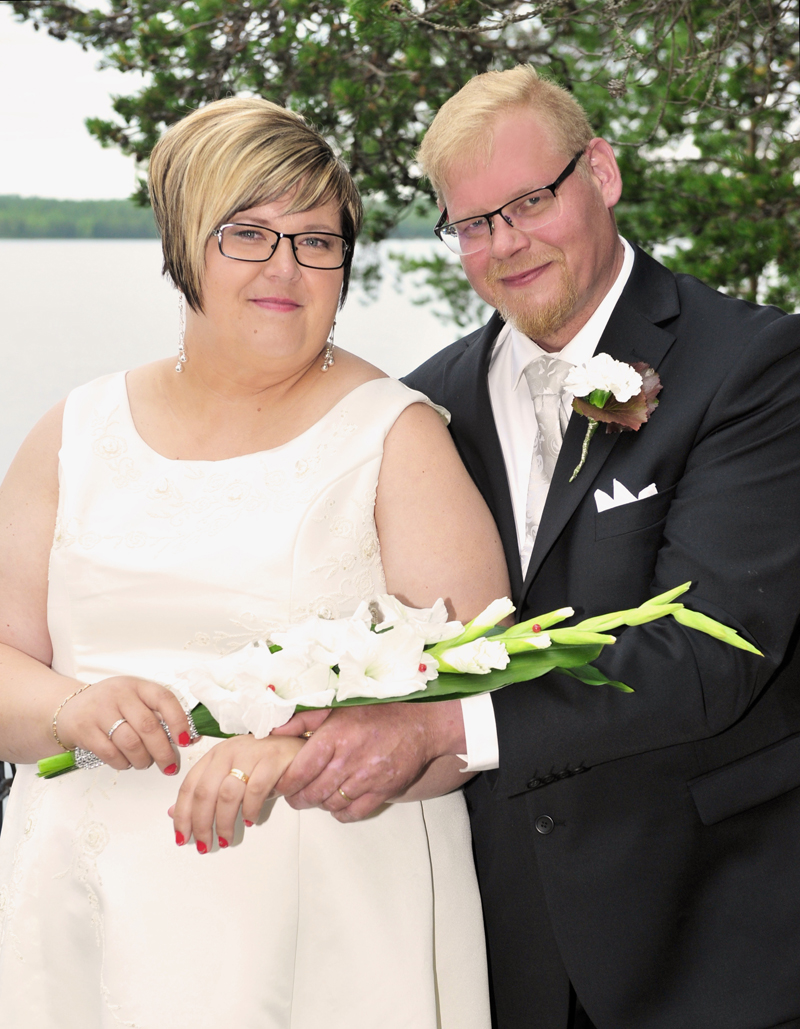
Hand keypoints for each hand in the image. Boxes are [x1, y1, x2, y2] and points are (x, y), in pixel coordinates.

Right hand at [55, 676, 193, 774]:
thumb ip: (161, 716)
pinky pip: (110, 754)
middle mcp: (119, 695)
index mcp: (137, 686)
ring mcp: (100, 712)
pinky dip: (123, 763)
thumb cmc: (111, 707)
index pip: (164, 699)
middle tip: (170, 766)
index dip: (179, 721)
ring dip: (143, 760)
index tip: (186, 741)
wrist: (69, 707)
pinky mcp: (84, 730)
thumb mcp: (136, 701)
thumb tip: (192, 737)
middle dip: (163, 751)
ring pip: (130, 743)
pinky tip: (126, 762)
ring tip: (146, 763)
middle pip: (148, 726)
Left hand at [170, 735, 303, 851]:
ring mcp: (250, 754)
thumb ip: (204, 792)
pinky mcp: (272, 759)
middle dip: (201, 824)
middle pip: (205, 792)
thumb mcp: (229, 775)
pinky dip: (250, 810)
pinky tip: (250, 819)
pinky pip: (255, 791)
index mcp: (214, 755)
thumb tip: (175, 813)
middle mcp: (229, 752)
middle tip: (204, 844)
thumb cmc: (262, 761)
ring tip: (227, 838)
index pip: (189, 785)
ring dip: (225, 822)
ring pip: (227, 794)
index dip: (182, 814)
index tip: (182, 836)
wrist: (294, 745)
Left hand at [275, 700, 465, 821]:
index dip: (285, 783)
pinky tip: (338, 803)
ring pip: (330, 805)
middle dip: (298, 798)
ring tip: (317, 795)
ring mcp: (368, 777)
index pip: (299, 771)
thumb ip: (304, 720)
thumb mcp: (338, 708)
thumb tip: (274, 730)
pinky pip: (353, 813)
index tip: (281, 784)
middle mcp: (350, 759)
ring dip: (319, 804)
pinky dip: (340, 813)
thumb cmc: (378, 713)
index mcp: (335, 735)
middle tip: (295, 795)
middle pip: (312, 793)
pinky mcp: (384, 791)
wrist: (422, 723)